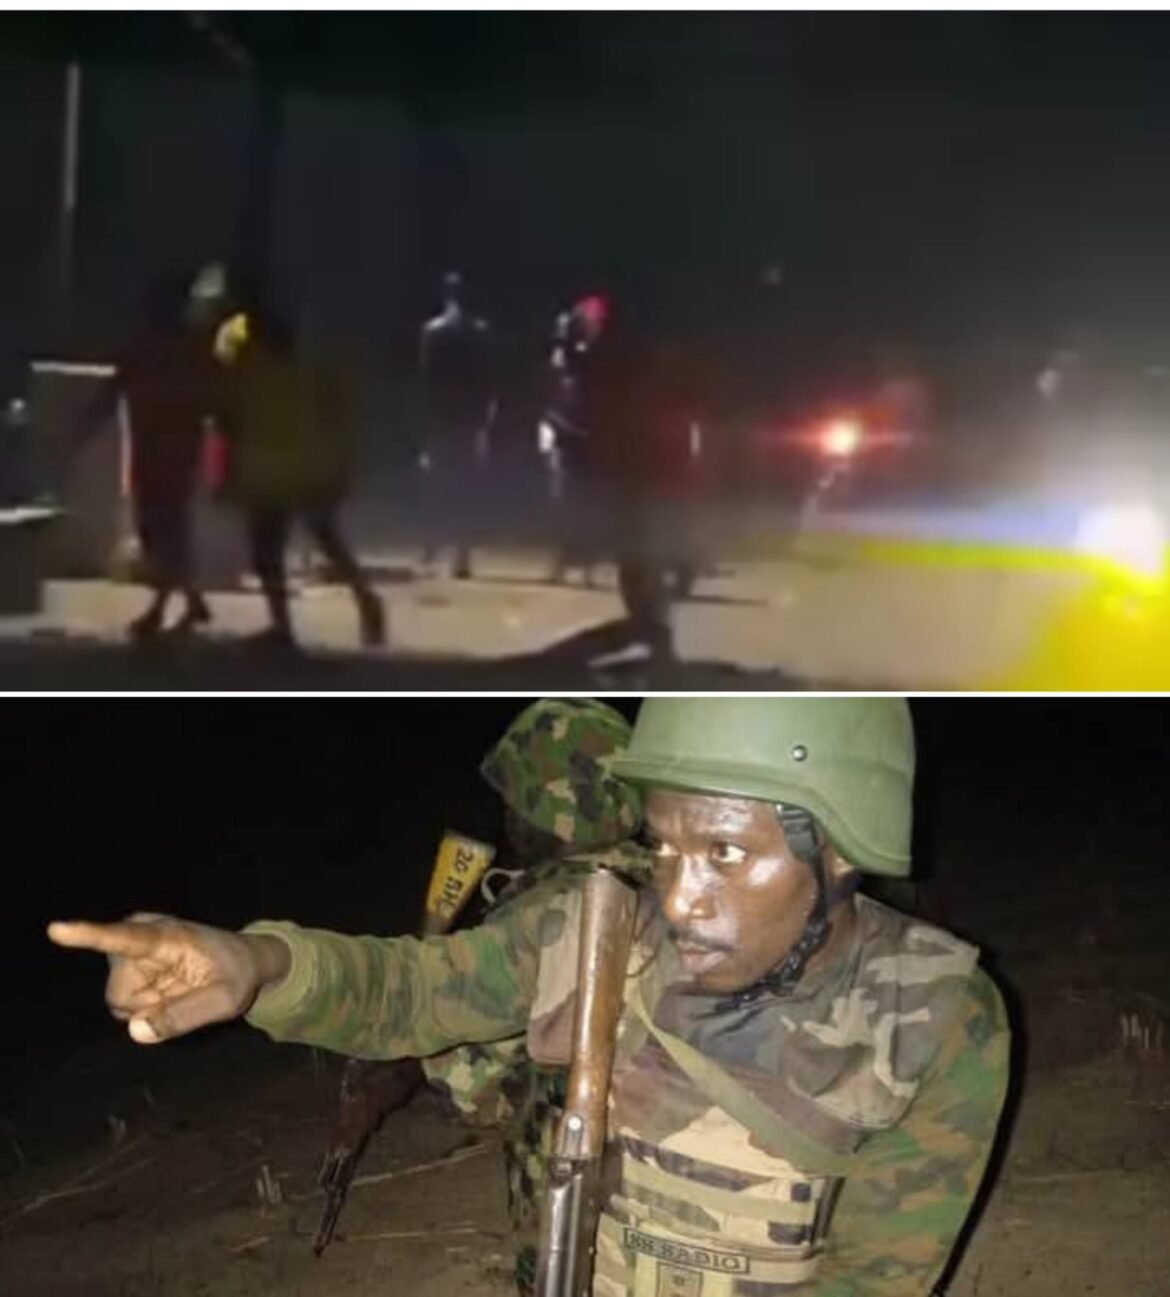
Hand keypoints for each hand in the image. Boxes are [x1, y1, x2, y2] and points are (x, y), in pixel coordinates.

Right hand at [47, 914, 289, 1044]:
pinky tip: (168, 989)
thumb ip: (185, 1016)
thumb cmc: (238, 975)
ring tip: (180, 988)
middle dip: (149, 1007)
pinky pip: (124, 1004)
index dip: (88, 935)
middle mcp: (141, 935)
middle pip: (119, 994)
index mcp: (168, 936)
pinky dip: (147, 1006)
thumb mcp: (226, 1001)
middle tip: (186, 992)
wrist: (244, 960)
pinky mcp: (127, 963)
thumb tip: (135, 1030)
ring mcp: (131, 950)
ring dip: (149, 1006)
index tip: (57, 929)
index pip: (123, 938)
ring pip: (120, 1003)